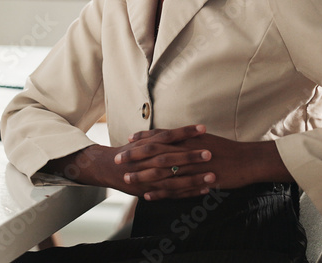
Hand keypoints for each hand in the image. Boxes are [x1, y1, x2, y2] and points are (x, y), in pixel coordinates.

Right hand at [43, 125, 212, 199]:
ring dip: (194, 178)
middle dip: (191, 156)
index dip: (185, 132)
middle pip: (172, 157)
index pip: (169, 136)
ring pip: (174, 178)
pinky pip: (173, 193)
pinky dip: (188, 192)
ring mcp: (149, 177)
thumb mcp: (141, 141)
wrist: (108, 169)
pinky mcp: (152, 190)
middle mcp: (148, 161)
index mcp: (148, 145)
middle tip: (209, 153)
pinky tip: (204, 190)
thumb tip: (177, 131)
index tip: (203, 128)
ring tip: (212, 175)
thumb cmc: (128, 153)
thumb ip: (158, 136)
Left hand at [121, 129, 292, 200]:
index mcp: (189, 139)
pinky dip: (161, 193)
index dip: (143, 138)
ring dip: (143, 176)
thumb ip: (189, 139)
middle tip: (119, 159)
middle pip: (156, 152)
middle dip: (136, 156)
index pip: (161, 136)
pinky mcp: (198, 182)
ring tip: (128, 179)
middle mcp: (188, 151)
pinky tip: (149, 196)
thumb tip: (176, 137)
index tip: (129, 139)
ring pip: (163, 172)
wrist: (249, 160)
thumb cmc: (229, 149)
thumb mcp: (206, 139)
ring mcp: (192, 167)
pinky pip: (176, 189)